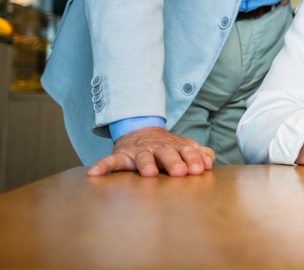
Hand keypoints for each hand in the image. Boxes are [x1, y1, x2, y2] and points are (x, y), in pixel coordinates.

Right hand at [87, 126, 215, 176]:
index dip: (192, 160)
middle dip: (174, 162)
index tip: (198, 170)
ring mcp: (139, 152)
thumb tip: (209, 160)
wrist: (141, 130)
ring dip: (145, 165)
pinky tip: (94, 173)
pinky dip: (101, 166)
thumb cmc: (166, 146)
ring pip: (142, 158)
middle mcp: (157, 148)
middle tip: (180, 172)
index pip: (186, 152)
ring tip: (148, 173)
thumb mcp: (184, 146)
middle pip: (167, 154)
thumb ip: (198, 153)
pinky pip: (110, 161)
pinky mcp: (121, 156)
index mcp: (175, 146)